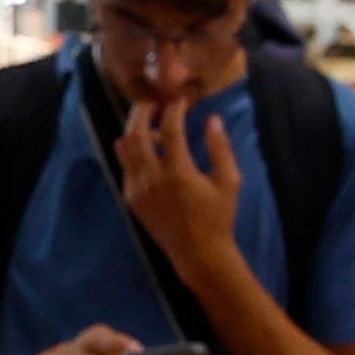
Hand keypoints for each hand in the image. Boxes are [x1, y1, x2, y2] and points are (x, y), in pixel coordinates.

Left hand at [113, 83, 249, 283]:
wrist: (198, 253)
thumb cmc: (218, 217)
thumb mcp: (229, 182)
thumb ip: (220, 148)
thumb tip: (212, 119)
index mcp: (179, 172)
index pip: (170, 128)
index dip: (174, 109)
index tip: (180, 101)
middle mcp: (152, 179)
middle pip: (137, 133)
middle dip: (142, 112)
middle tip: (152, 103)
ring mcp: (138, 189)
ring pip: (125, 149)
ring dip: (133, 130)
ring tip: (146, 122)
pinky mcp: (131, 199)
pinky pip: (125, 167)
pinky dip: (131, 152)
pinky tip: (144, 149)